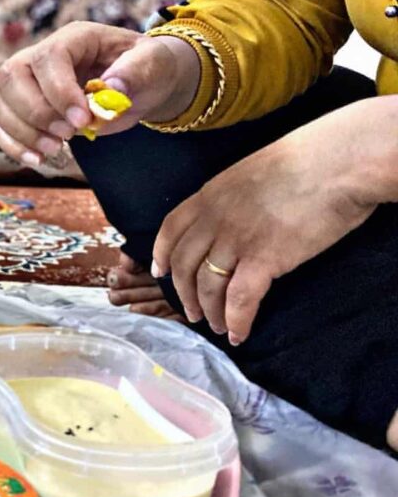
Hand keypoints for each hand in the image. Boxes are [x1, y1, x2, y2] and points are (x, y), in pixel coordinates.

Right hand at [0, 22, 200, 166]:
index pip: (49, 57)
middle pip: (11, 75)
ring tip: (55, 149)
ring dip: (21, 131)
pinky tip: (38, 159)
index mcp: (75, 38)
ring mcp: (27, 80)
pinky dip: (14, 145)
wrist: (140, 84)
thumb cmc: (147, 69)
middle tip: (67, 135)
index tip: (81, 120)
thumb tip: (113, 88)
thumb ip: (137, 71)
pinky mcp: (21, 106)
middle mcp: (41, 55)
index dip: (59, 90)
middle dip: (35, 112)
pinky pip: (0, 123)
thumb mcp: (155, 63)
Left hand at [154, 100, 386, 343]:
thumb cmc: (304, 162)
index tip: (161, 272)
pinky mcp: (264, 260)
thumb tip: (233, 220)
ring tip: (218, 326)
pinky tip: (239, 334)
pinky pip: (239, 300)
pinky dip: (237, 321)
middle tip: (192, 313)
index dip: (162, 254)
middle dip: (184, 294)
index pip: (171, 230)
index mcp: (209, 195)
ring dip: (211, 312)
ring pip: (208, 287)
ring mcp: (236, 241)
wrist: (336, 164)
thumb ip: (232, 199)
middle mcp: (214, 219)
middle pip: (185, 265)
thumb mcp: (249, 174)